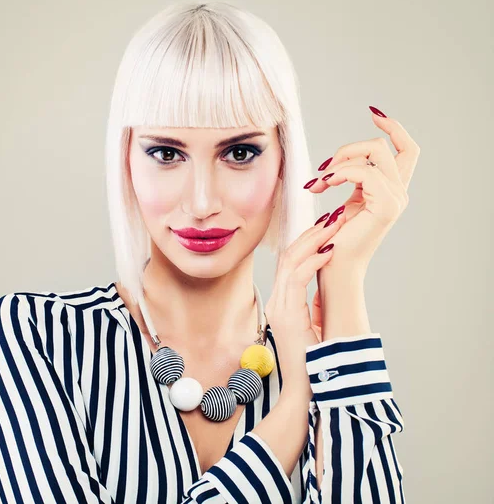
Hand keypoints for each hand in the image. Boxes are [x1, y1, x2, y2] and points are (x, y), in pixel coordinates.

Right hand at [264, 209, 345, 391]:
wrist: (303, 390)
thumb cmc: (312, 362)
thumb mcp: (310, 327)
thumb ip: (311, 307)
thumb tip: (322, 291)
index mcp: (281, 303)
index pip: (288, 263)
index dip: (305, 242)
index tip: (324, 229)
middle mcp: (276, 301)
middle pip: (287, 256)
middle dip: (309, 234)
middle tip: (330, 218)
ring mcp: (279, 307)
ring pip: (290, 262)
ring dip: (313, 242)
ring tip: (332, 227)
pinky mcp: (286, 315)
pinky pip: (297, 279)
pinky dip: (313, 262)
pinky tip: (328, 252)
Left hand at [306, 107, 419, 273]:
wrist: (333, 267)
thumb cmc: (333, 239)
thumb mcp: (345, 203)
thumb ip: (349, 181)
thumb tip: (334, 164)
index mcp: (390, 190)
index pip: (406, 150)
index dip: (394, 129)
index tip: (374, 114)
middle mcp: (397, 193)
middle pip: (386, 147)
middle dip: (350, 147)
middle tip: (325, 168)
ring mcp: (395, 199)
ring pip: (375, 153)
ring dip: (342, 159)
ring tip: (321, 180)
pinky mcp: (385, 206)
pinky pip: (364, 171)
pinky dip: (340, 172)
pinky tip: (323, 184)